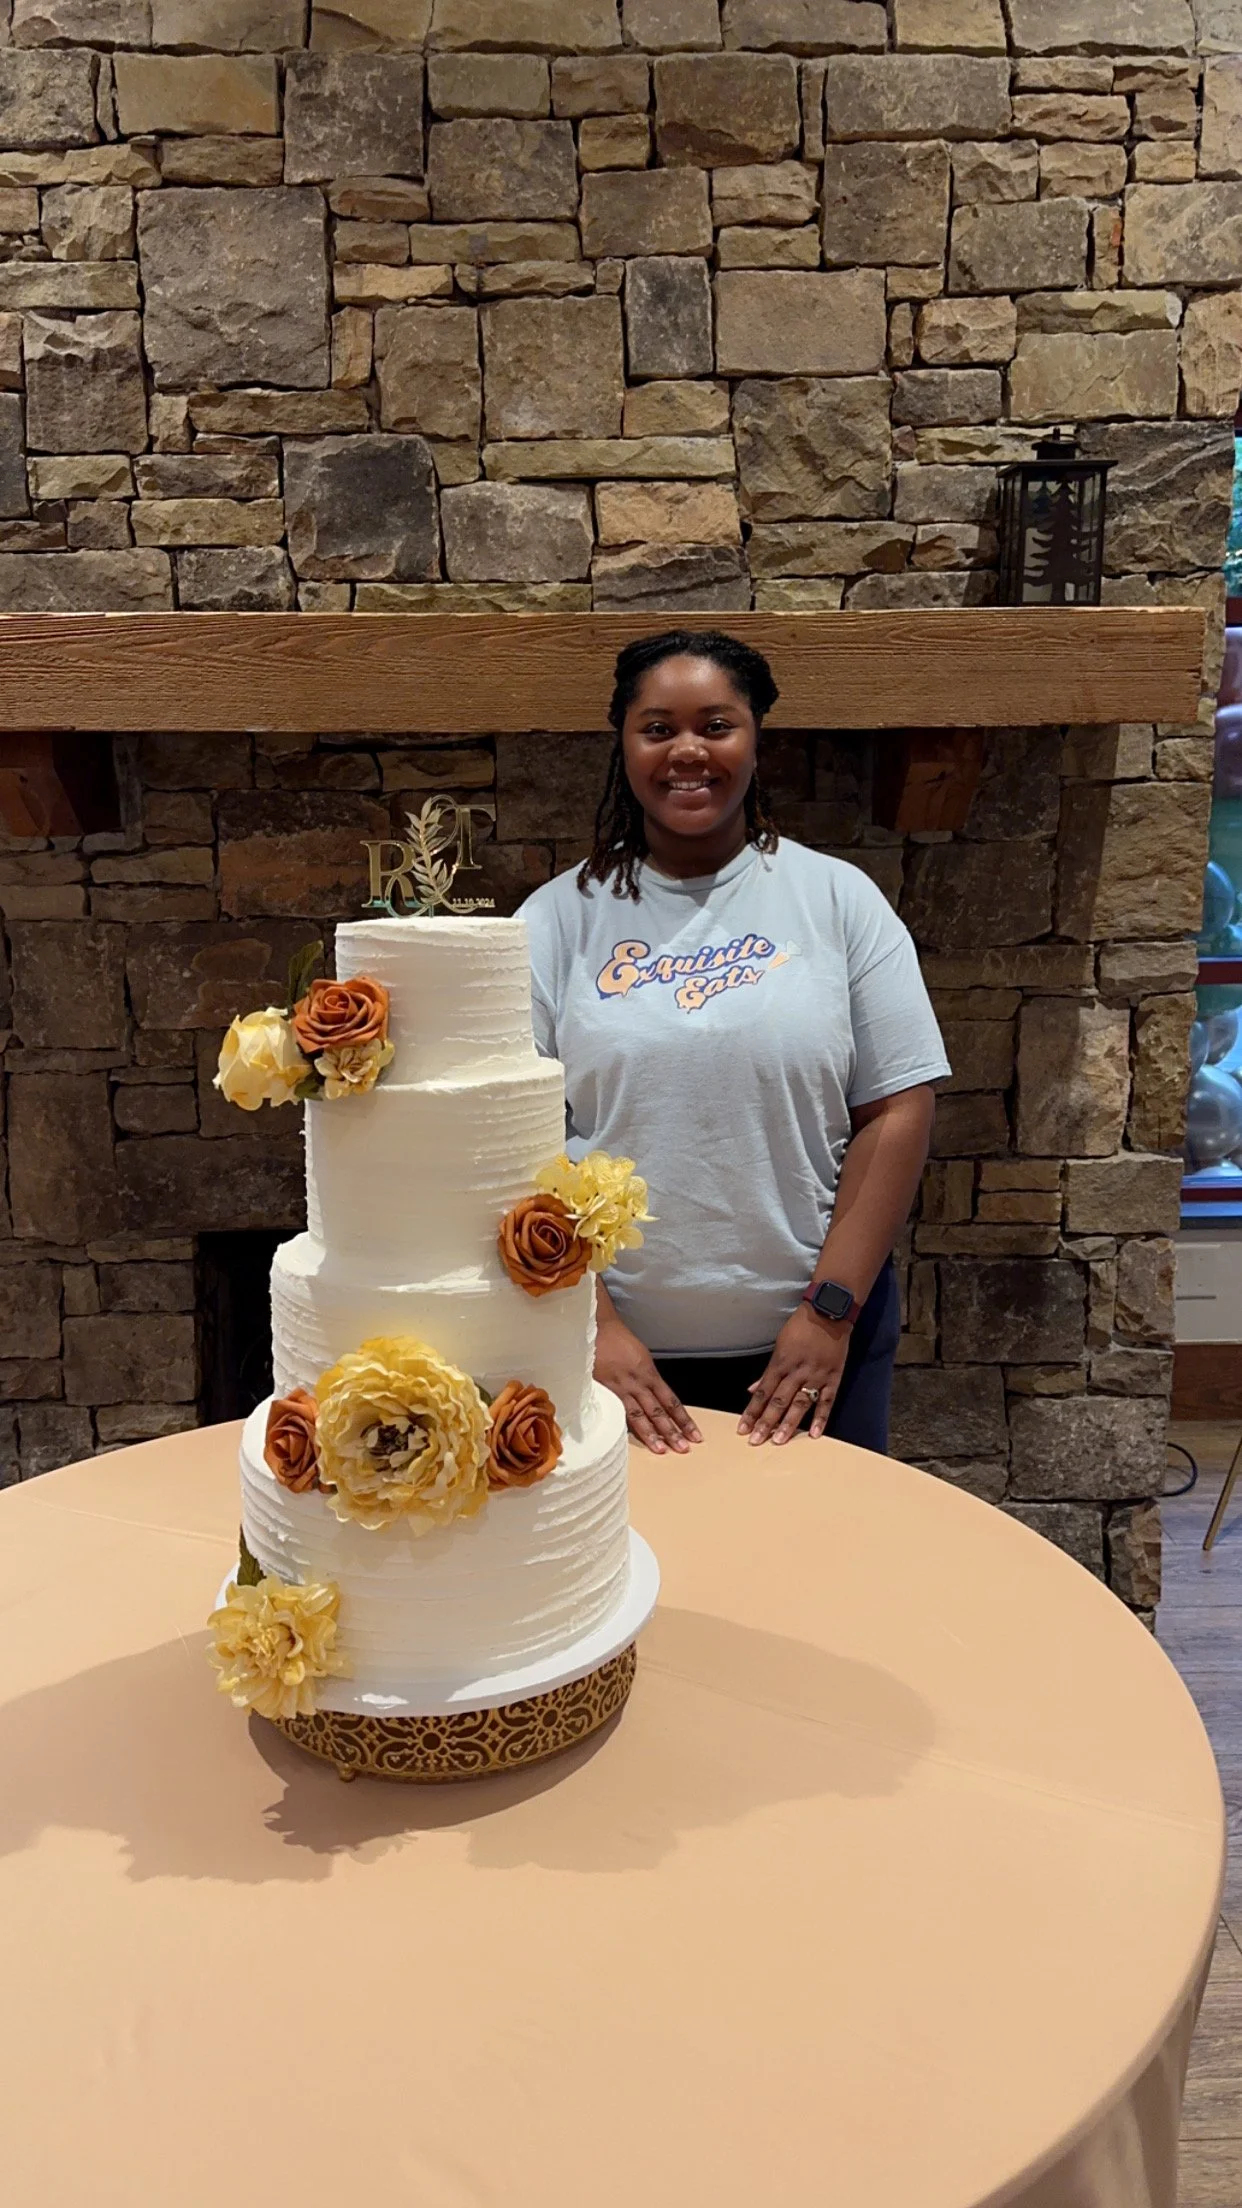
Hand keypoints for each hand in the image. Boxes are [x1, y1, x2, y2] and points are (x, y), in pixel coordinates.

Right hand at [595, 1316, 701, 1456]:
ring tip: (662, 1450)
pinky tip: (629, 1440)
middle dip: (672, 1431)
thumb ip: (647, 1377)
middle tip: (684, 1448)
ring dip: (652, 1434)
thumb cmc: (617, 1340)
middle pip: (659, 1411)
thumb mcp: (639, 1356)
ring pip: (639, 1415)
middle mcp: (638, 1382)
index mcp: (649, 1373)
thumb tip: (654, 1395)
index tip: (694, 1434)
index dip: (683, 1419)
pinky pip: (617, 1411)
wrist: (596, 1327)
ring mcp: (621, 1387)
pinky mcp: (604, 1390)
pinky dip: (625, 1426)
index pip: (671, 1401)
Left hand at [739, 1305, 850, 1446]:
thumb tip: (751, 1390)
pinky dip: (821, 1418)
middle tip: (756, 1441)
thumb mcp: (779, 1345)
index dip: (751, 1412)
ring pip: (800, 1403)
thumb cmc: (800, 1327)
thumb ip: (768, 1372)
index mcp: (780, 1363)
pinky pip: (827, 1401)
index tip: (743, 1428)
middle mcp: (796, 1371)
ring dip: (788, 1424)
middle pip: (778, 1401)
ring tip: (778, 1441)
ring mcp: (816, 1375)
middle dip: (765, 1422)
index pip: (762, 1393)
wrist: (828, 1313)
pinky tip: (815, 1434)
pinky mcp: (833, 1377)